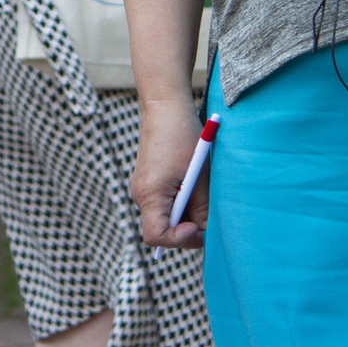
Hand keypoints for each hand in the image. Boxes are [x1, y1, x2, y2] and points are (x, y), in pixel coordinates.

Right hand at [130, 100, 208, 249]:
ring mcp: (143, 189)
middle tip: (207, 214)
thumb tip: (206, 231)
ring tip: (200, 192)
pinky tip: (192, 185)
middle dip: (185, 228)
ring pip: (164, 217)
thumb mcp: (198, 174)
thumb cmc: (182, 136)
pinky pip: (163, 203)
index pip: (156, 237)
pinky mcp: (149, 181)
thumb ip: (201, 207)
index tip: (198, 227)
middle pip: (161, 229)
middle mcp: (140, 195)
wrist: (165, 106)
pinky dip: (179, 202)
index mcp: (149, 195)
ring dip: (184, 213)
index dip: (179, 240)